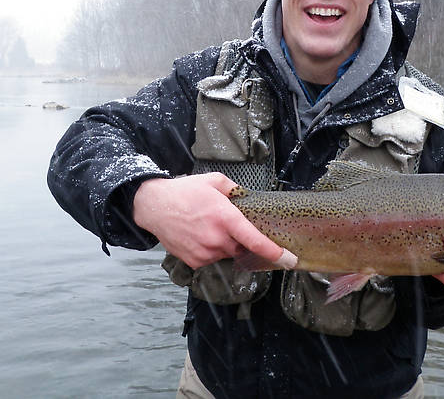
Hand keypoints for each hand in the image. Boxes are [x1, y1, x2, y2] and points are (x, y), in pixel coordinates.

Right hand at [132, 173, 294, 269]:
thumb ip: (236, 189)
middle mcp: (216, 239)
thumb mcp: (214, 181)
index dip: (275, 253)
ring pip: (227, 253)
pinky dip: (211, 249)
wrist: (154, 206)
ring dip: (224, 243)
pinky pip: (212, 258)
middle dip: (240, 238)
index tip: (289, 259)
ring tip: (207, 226)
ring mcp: (204, 252)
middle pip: (242, 247)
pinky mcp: (194, 261)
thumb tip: (248, 198)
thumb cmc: (185, 191)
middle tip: (225, 224)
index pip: (255, 241)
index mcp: (225, 218)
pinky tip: (199, 235)